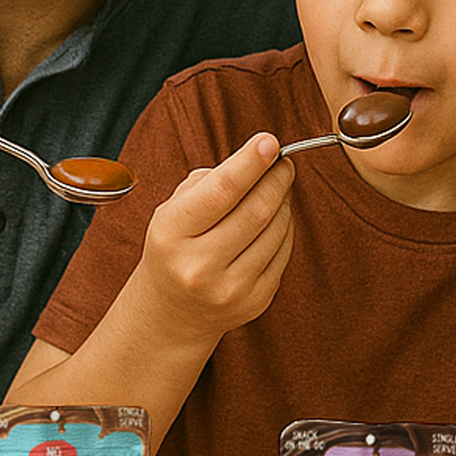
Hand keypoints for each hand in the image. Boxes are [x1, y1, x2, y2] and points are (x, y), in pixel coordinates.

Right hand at [129, 132, 294, 345]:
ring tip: (276, 189)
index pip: (221, 191)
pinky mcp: (255, 301)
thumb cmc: (175, 248)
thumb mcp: (173, 211)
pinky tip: (275, 219)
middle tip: (282, 161)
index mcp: (171, 234)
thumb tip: (260, 157)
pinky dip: (285, 228)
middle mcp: (198, 266)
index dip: (250, 163)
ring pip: (276, 229)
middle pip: (257, 210)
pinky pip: (284, 252)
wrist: (170, 314)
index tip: (270, 141)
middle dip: (276, 178)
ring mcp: (229, 288)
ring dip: (283, 201)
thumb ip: (211, 182)